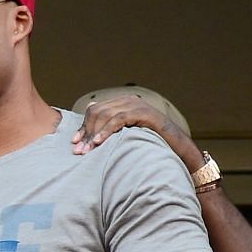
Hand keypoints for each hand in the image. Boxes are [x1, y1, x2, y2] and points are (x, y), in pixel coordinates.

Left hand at [72, 95, 198, 170]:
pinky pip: (118, 119)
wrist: (176, 146)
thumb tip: (85, 131)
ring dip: (94, 134)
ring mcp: (136, 104)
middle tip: (79, 151)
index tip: (74, 143)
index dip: (83, 127)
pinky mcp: (143, 112)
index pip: (94, 111)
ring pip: (105, 115)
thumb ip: (109, 130)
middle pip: (96, 112)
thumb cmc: (149, 142)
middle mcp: (127, 100)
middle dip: (86, 132)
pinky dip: (106, 131)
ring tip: (88, 150)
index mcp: (121, 103)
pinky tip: (99, 142)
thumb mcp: (124, 135)